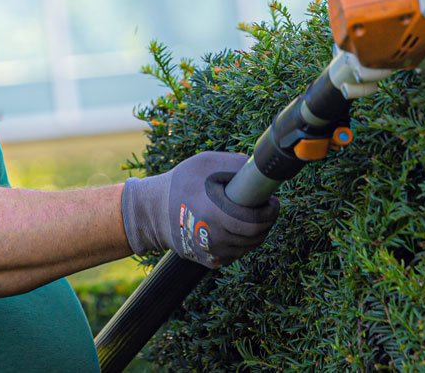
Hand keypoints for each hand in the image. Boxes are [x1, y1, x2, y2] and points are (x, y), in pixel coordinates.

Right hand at [120, 151, 279, 267]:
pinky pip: (236, 253)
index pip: (257, 222)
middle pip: (256, 236)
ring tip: (247, 214)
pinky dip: (240, 241)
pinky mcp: (209, 261)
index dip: (270, 211)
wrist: (152, 211)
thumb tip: (261, 172)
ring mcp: (212, 253)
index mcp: (215, 214)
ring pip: (248, 246)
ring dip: (254, 232)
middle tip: (263, 206)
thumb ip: (235, 165)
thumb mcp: (206, 163)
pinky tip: (232, 226)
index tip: (271, 201)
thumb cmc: (181, 182)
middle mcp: (214, 239)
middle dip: (265, 220)